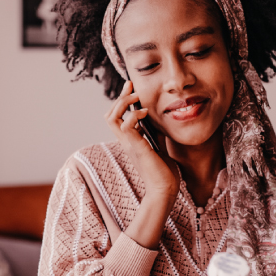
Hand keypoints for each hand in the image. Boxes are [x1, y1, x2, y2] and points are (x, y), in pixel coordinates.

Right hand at [106, 81, 178, 198]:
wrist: (165, 190)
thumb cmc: (163, 172)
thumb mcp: (159, 146)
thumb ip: (155, 133)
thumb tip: (158, 119)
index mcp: (130, 141)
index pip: (117, 117)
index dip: (122, 100)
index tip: (132, 87)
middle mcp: (126, 141)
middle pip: (110, 114)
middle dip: (119, 97)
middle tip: (131, 86)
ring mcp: (129, 144)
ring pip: (112, 117)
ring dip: (123, 103)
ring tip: (137, 97)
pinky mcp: (136, 147)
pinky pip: (126, 125)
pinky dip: (133, 115)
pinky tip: (145, 113)